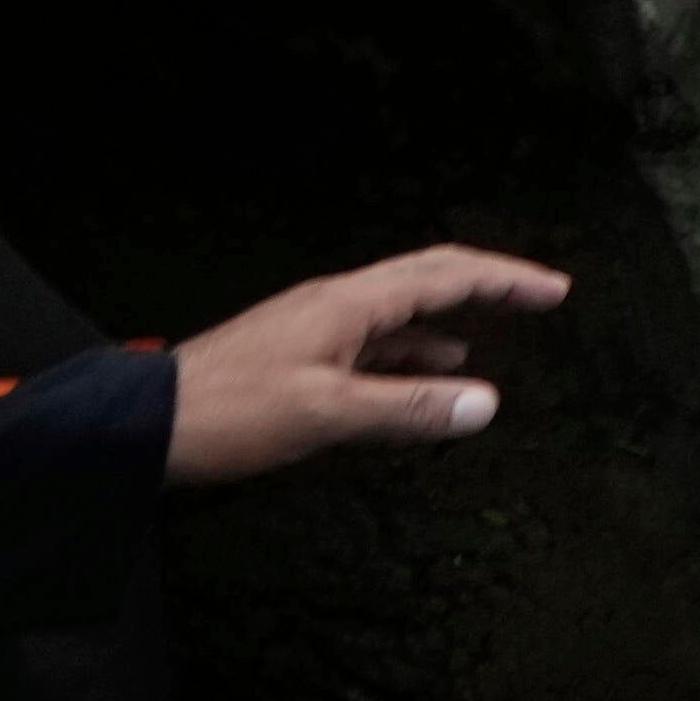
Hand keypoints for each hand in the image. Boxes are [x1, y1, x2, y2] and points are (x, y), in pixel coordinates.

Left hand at [162, 246, 567, 484]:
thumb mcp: (325, 413)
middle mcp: (335, 304)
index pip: (446, 275)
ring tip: (491, 338)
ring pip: (400, 311)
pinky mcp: (298, 355)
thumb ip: (407, 407)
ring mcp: (314, 327)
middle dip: (487, 285)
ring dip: (450, 319)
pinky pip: (373, 341)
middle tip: (537, 297)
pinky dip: (411, 352)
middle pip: (427, 278)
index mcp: (348, 303)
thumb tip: (485, 403)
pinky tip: (423, 375)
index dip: (506, 280)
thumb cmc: (228, 413)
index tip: (554, 290)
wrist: (145, 425)